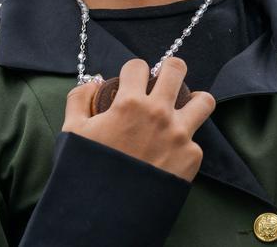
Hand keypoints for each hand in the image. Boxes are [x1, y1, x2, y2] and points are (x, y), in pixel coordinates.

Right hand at [62, 57, 214, 181]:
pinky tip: (172, 151)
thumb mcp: (73, 132)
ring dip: (194, 99)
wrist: (108, 212)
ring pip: (203, 100)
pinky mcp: (192, 156)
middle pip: (177, 69)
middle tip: (166, 76)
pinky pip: (195, 140)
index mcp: (130, 103)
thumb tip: (93, 82)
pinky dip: (185, 142)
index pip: (138, 66)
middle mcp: (159, 113)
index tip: (133, 79)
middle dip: (171, 68)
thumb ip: (79, 100)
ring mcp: (179, 134)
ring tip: (187, 103)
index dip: (133, 70)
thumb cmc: (88, 170)